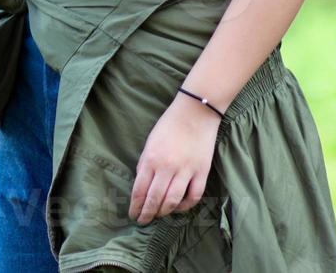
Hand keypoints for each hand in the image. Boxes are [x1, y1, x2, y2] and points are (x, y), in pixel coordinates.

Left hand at [128, 92, 221, 224]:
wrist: (195, 113)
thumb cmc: (169, 125)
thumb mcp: (150, 143)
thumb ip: (145, 164)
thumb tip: (141, 184)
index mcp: (151, 159)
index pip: (139, 190)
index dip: (135, 206)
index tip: (133, 214)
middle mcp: (167, 168)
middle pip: (154, 199)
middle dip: (147, 213)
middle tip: (143, 221)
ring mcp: (186, 171)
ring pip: (173, 201)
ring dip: (164, 212)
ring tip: (159, 215)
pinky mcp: (202, 172)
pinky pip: (194, 196)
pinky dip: (186, 205)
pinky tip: (179, 207)